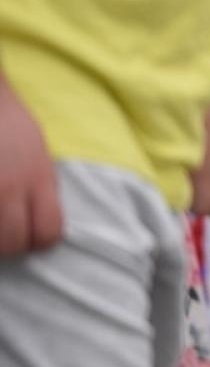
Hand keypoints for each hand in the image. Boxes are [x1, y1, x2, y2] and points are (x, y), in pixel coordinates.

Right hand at [0, 81, 61, 254]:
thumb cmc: (8, 122)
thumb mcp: (38, 154)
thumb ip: (41, 189)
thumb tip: (39, 225)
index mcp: (38, 178)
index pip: (48, 232)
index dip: (38, 241)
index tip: (28, 235)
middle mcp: (10, 188)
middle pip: (14, 244)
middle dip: (8, 244)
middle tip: (2, 232)